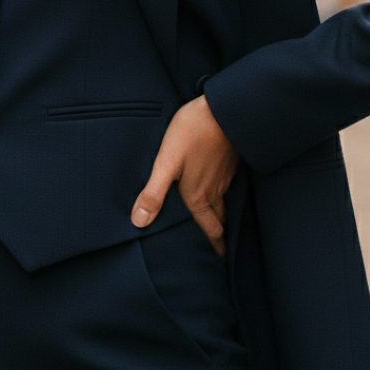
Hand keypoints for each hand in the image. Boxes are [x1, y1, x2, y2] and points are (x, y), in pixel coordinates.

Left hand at [131, 94, 238, 257]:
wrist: (225, 108)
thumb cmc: (193, 132)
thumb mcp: (166, 162)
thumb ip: (153, 193)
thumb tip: (139, 222)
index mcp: (199, 196)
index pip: (209, 230)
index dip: (214, 247)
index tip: (218, 261)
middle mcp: (215, 190)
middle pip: (219, 220)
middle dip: (218, 236)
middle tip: (218, 250)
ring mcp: (225, 175)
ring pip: (224, 202)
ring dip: (220, 216)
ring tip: (215, 224)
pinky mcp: (229, 161)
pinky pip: (227, 185)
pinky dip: (223, 194)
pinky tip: (216, 188)